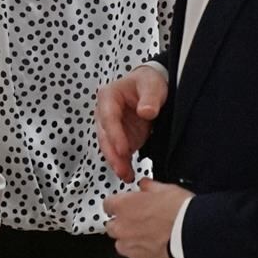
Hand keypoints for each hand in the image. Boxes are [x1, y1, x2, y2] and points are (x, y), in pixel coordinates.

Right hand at [97, 65, 167, 181]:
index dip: (115, 135)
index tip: (123, 150)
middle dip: (113, 154)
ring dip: (116, 162)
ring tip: (126, 175)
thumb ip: (150, 98)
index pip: (108, 117)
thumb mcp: (152, 85)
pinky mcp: (120, 137)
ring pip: (109, 147)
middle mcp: (105, 113)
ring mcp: (112, 127)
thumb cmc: (148, 82)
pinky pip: (118, 153)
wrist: (151, 87)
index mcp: (109, 96)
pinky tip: (128, 174)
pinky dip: (122, 164)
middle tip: (122, 169)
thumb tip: (146, 111)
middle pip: (105, 136)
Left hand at [104, 178, 189, 257]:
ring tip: (151, 238)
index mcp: (124, 206)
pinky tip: (159, 249)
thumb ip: (150, 187)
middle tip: (140, 222)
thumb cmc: (181, 212)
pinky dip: (145, 255)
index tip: (125, 206)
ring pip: (122, 245)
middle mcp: (122, 228)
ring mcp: (130, 248)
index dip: (118, 205)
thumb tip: (145, 185)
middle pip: (112, 227)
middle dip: (123, 224)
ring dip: (131, 241)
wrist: (193, 237)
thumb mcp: (167, 189)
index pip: (108, 204)